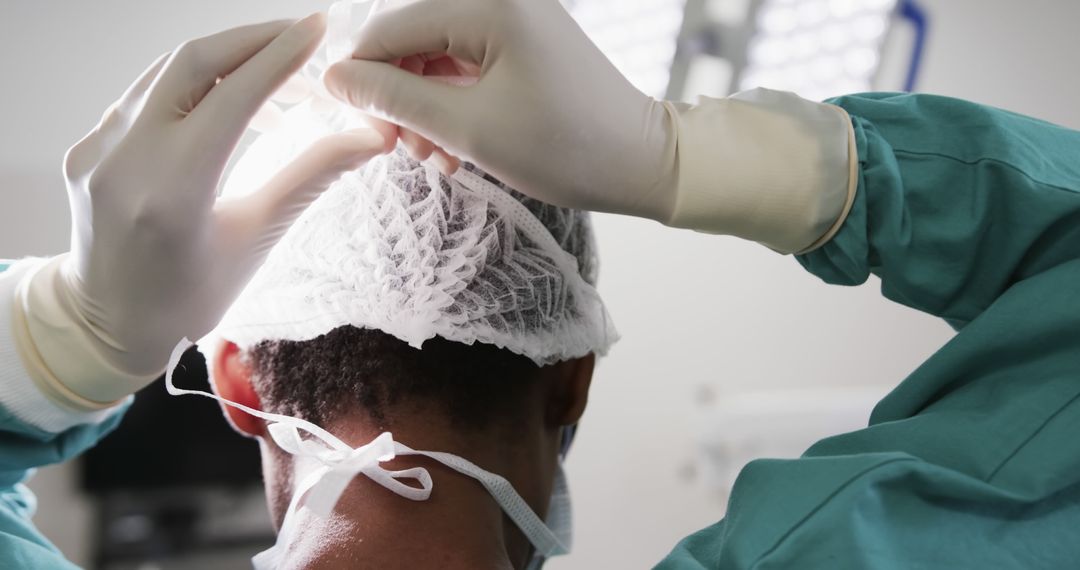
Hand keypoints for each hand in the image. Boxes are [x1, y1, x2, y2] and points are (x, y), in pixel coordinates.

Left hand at [30, 14, 391, 401]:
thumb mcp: (255, 238)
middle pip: (192, 62)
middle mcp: (124, 161)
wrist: (108, 323)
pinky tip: (226, 95)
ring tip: (275, 71)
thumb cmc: (189, 296)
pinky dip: (191, 84)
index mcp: (172, 192)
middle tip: (301, 36)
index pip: (232, 97)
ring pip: (165, 72)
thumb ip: (309, 177)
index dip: (280, 57)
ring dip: (224, 59)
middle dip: (253, 40)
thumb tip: (370, 137)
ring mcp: (97, 150)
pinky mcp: (87, 147)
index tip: (317, 29)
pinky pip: (144, 94)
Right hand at [322, 0, 678, 220]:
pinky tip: (455, 150)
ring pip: (439, 60)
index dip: (363, 77)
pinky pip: (470, 70)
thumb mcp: (468, 128)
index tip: (357, 125)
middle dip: (400, 98)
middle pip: (415, 41)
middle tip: (402, 150)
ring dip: (426, 110)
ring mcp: (519, 24)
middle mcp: (504, 2)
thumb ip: (396, 98)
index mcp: (490, 6)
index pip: (393, 28)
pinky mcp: (529, 48)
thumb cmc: (565, 148)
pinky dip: (455, 108)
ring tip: (435, 159)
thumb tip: (338, 79)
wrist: (642, 164)